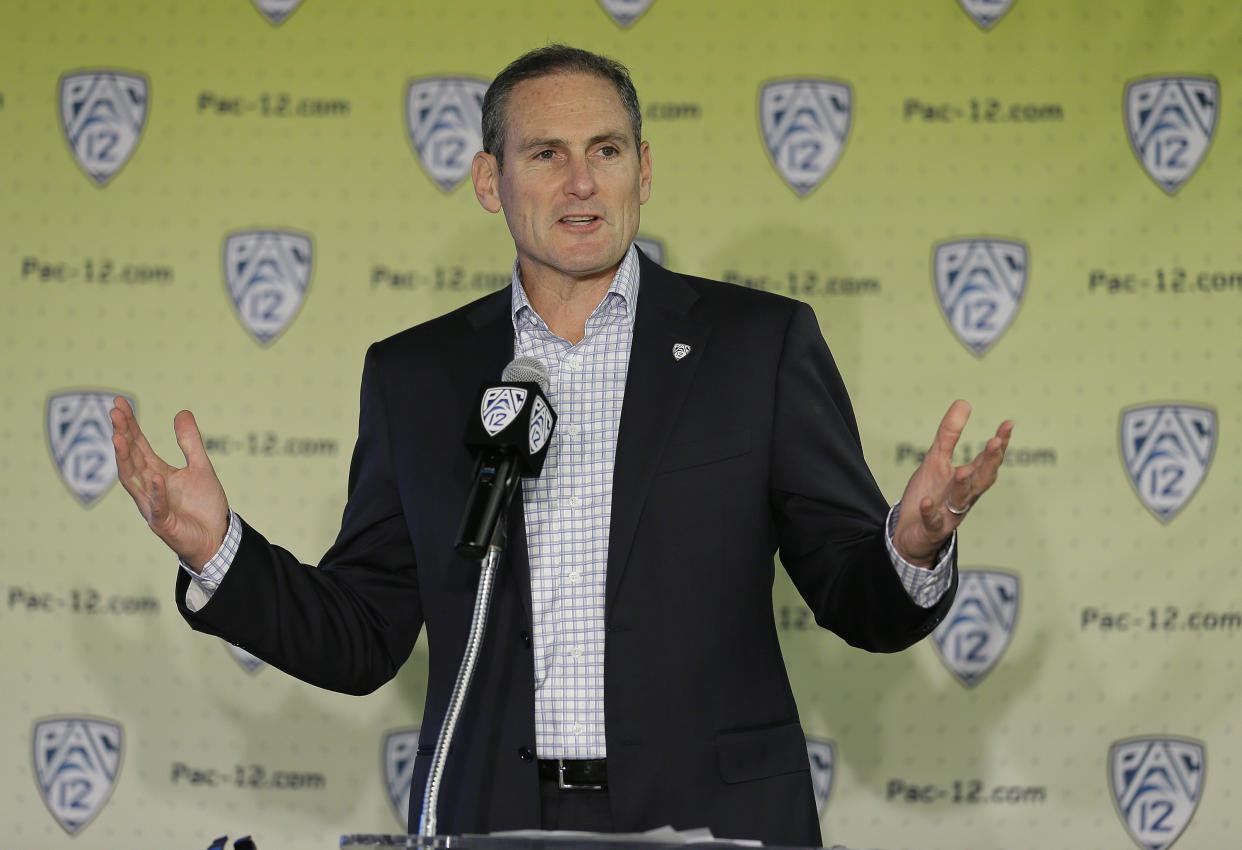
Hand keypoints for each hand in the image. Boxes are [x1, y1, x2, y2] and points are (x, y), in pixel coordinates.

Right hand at [110, 396, 229, 571]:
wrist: (216, 538)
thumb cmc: (203, 506)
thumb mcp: (200, 467)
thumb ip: (190, 442)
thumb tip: (182, 412)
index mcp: (156, 473)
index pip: (138, 445)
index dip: (129, 424)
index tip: (119, 403)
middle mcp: (149, 487)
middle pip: (131, 458)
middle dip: (123, 434)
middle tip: (114, 412)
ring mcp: (153, 506)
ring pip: (134, 481)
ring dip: (126, 459)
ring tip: (119, 437)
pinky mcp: (163, 523)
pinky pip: (157, 507)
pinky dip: (156, 492)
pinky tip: (156, 476)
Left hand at [892, 399, 1012, 566]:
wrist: (909, 532)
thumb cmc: (929, 494)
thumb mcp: (936, 460)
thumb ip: (949, 434)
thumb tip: (964, 402)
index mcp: (968, 480)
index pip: (988, 461)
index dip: (999, 444)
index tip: (1008, 424)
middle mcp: (964, 497)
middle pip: (982, 480)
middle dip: (990, 463)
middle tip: (995, 443)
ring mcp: (949, 515)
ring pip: (961, 501)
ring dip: (963, 487)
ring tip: (962, 471)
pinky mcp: (932, 529)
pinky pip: (933, 522)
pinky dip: (931, 513)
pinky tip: (926, 503)